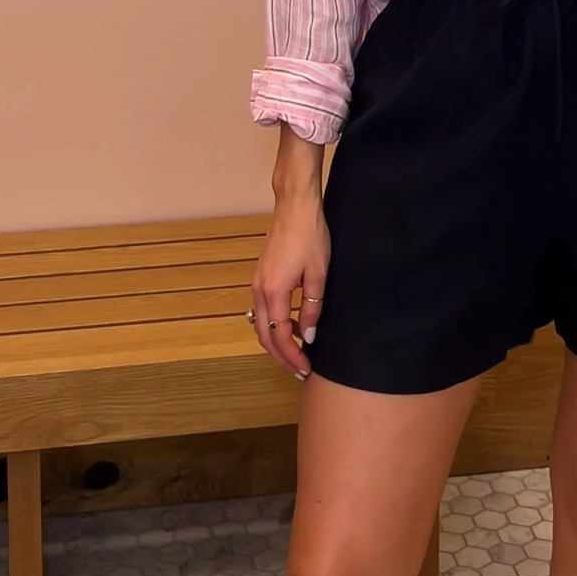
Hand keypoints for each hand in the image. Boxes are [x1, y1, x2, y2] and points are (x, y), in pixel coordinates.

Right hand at [250, 194, 330, 380]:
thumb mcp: (318, 274)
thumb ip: (312, 306)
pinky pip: (264, 309)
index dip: (292, 356)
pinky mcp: (262, 276)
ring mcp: (258, 282)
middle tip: (300, 370)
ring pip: (261, 324)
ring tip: (299, 352)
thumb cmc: (310, 235)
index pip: (279, 336)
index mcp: (274, 292)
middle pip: (264, 335)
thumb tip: (309, 335)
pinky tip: (295, 324)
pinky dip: (276, 324)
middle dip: (281, 356)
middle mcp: (260, 290)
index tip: (305, 369)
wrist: (295, 205)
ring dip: (277, 341)